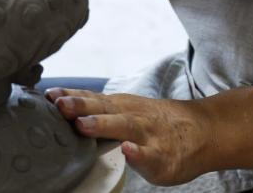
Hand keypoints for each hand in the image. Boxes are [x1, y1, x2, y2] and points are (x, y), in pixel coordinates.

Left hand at [46, 88, 212, 185]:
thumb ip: (101, 111)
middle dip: (81, 106)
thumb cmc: (158, 124)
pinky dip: (139, 153)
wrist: (204, 131)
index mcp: (122, 107)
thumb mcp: (129, 111)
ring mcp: (149, 135)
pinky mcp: (163, 156)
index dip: (72, 96)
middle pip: (105, 108)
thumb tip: (60, 107)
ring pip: (125, 127)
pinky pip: (150, 155)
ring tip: (82, 125)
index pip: (93, 99)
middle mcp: (134, 116)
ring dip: (103, 125)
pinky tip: (128, 150)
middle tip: (59, 105)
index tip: (48, 95)